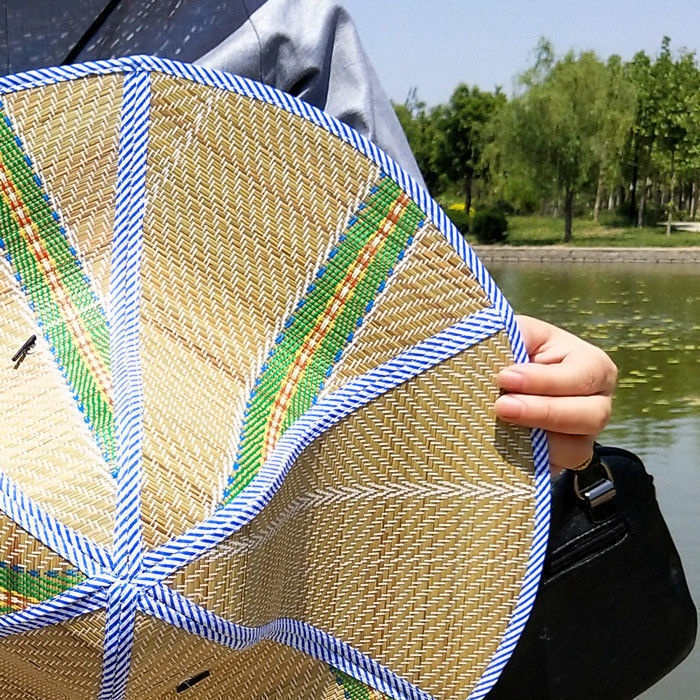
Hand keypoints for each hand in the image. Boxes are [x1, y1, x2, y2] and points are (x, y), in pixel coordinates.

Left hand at [494, 315, 616, 473]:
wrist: (499, 386)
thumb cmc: (514, 351)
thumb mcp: (517, 333)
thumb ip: (513, 334)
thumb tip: (502, 340)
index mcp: (591, 366)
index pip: (581, 376)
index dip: (543, 379)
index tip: (504, 377)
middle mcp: (596, 403)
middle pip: (590, 416)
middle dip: (544, 412)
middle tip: (502, 406)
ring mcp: (582, 436)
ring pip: (576, 449)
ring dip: (538, 440)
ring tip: (502, 427)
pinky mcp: (561, 460)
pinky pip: (555, 469)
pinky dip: (532, 460)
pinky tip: (506, 446)